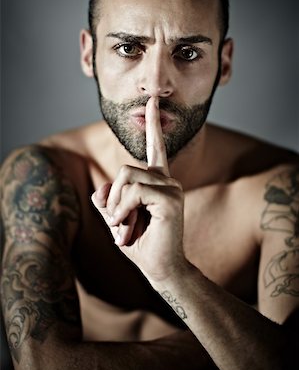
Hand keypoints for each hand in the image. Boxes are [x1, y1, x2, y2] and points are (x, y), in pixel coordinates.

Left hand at [92, 97, 185, 282]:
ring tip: (123, 227)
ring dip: (116, 207)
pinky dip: (122, 211)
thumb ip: (107, 200)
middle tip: (118, 223)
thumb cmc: (140, 243)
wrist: (160, 268)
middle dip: (113, 198)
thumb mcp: (115, 218)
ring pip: (127, 178)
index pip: (155, 147)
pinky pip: (133, 192)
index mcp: (157, 181)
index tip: (154, 101)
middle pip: (125, 169)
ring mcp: (171, 188)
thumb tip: (101, 189)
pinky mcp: (171, 199)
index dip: (153, 124)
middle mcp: (166, 180)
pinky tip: (126, 227)